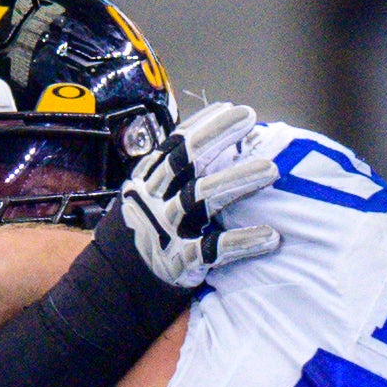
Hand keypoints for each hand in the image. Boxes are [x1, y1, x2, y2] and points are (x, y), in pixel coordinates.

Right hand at [114, 102, 280, 287]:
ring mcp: (166, 228)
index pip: (176, 143)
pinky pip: (214, 249)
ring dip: (236, 180)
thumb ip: (179, 172)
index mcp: (150, 179)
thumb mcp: (153, 194)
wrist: (117, 279)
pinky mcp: (180, 260)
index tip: (232, 108)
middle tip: (249, 119)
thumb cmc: (150, 228)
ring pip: (199, 197)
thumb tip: (222, 138)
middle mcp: (155, 198)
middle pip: (184, 160)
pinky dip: (242, 241)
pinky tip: (269, 235)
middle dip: (217, 136)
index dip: (204, 124)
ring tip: (270, 170)